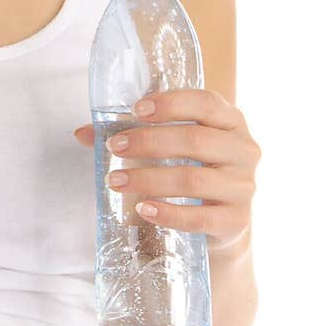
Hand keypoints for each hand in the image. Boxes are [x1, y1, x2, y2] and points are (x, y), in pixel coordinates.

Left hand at [72, 89, 260, 253]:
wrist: (219, 223)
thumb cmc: (190, 169)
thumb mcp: (170, 146)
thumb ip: (130, 133)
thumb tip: (82, 133)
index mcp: (229, 120)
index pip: (206, 102)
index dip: (172, 103)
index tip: (137, 109)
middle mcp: (243, 150)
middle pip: (196, 140)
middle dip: (149, 142)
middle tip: (114, 148)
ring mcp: (243, 187)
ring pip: (193, 180)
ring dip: (149, 179)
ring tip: (115, 181)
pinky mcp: (236, 221)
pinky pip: (200, 218)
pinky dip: (168, 213)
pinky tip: (143, 208)